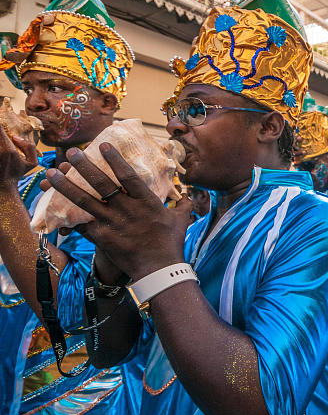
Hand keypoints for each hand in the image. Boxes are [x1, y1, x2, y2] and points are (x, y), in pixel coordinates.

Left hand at [0, 126, 37, 189]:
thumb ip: (30, 147)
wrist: (1, 187)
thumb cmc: (16, 174)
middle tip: (4, 135)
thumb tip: (16, 137)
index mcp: (8, 150)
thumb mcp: (32, 163)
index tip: (3, 124)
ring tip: (3, 143)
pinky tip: (0, 148)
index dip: (1, 123)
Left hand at [45, 143, 192, 279]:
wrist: (160, 269)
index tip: (103, 145)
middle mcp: (127, 209)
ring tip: (52, 174)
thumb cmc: (172, 243)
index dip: (115, 159)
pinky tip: (54, 208)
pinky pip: (81, 225)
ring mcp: (112, 224)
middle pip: (101, 183)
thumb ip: (182, 205)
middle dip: (85, 166)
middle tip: (73, 153)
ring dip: (66, 186)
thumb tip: (188, 195)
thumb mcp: (181, 220)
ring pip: (84, 201)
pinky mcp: (102, 238)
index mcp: (146, 201)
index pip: (128, 175)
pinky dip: (68, 217)